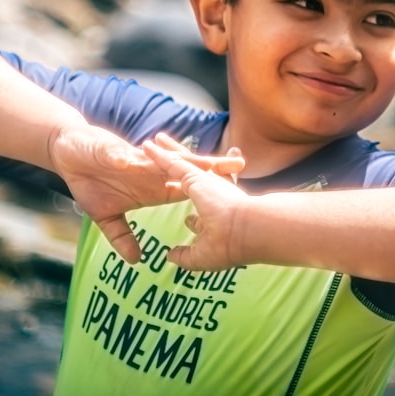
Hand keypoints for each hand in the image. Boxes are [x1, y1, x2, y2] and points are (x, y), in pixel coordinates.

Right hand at [49, 127, 245, 263]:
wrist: (70, 154)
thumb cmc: (91, 182)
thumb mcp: (105, 216)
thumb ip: (122, 236)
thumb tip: (137, 261)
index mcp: (154, 185)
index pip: (188, 187)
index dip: (209, 189)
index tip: (234, 195)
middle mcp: (151, 171)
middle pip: (186, 168)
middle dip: (212, 166)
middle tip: (239, 164)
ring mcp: (136, 160)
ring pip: (164, 158)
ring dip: (184, 158)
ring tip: (206, 158)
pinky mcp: (114, 152)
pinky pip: (125, 157)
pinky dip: (131, 160)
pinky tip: (140, 162)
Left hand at [142, 132, 249, 270]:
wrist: (246, 232)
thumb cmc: (229, 247)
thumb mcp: (202, 256)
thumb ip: (184, 255)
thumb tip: (169, 256)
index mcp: (213, 210)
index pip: (195, 199)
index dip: (184, 195)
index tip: (176, 195)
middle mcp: (210, 191)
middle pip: (188, 173)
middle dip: (177, 161)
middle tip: (167, 149)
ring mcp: (204, 181)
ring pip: (181, 162)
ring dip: (167, 151)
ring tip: (156, 139)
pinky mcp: (196, 175)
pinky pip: (172, 163)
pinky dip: (158, 155)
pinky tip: (147, 146)